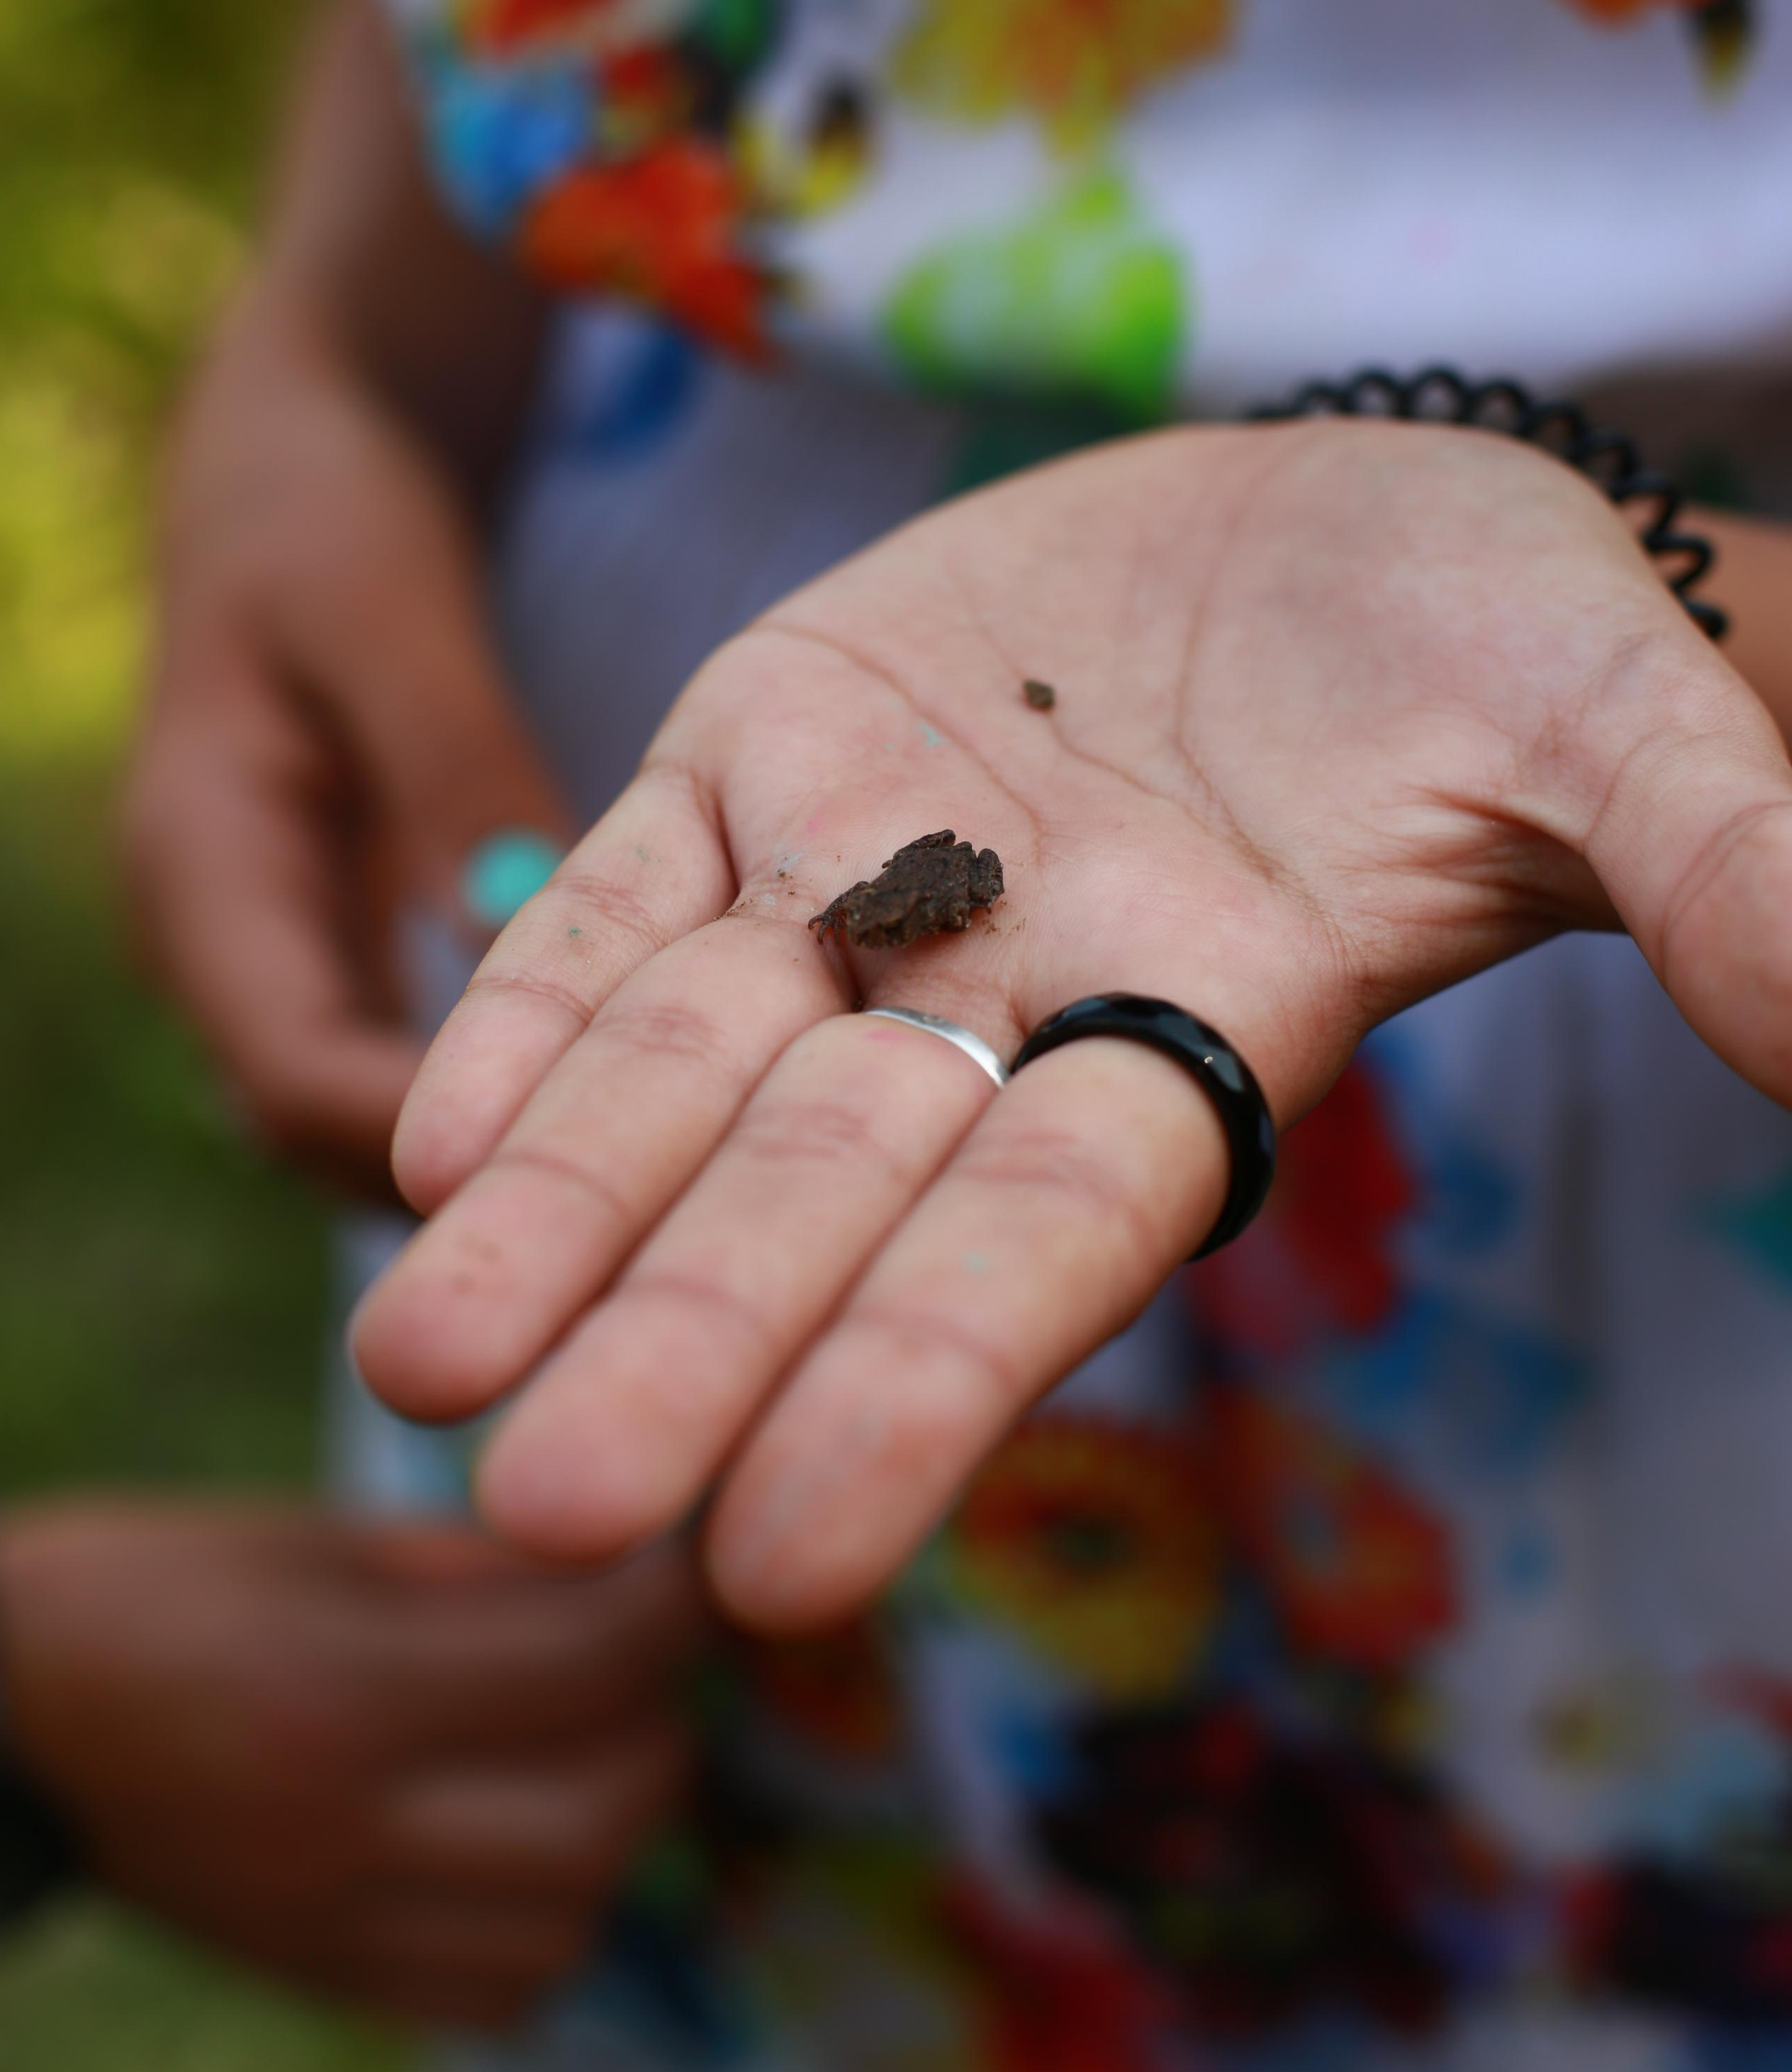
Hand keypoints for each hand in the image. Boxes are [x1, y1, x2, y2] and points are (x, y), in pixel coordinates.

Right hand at [0, 1498, 700, 2028]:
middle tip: (649, 1666)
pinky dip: (550, 1929)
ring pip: (569, 1924)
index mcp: (344, 1693)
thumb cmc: (165, 1586)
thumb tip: (640, 1574)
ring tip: (593, 1752)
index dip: (675, 1608)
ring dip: (618, 1836)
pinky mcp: (323, 1979)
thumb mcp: (319, 1534)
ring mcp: (335, 1925)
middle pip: (603, 1817)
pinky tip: (528, 1848)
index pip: (587, 1666)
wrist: (8, 1710)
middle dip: (661, 1728)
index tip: (696, 1567)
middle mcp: (348, 1832)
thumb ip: (484, 1570)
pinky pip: (500, 1997)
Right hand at [122, 301, 567, 1198]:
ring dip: (487, 1163)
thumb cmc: (330, 509)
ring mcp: (270, 952)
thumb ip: (453, 767)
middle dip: (470, 1190)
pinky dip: (496, 1097)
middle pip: (327, 1135)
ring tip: (659, 1193)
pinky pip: (403, 1062)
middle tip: (656, 1217)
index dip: (425, 1147)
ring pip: (365, 1119)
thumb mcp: (391, 614)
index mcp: (195, 872)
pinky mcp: (336, 939)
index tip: (588, 1170)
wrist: (294, 452)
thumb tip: (517, 936)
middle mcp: (214, 944)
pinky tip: (623, 1105)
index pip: (291, 1081)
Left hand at [350, 419, 1791, 1629]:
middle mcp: (1010, 994)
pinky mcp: (769, 750)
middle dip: (690, 1343)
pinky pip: (631, 899)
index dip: (921, 1388)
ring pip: (688, 1071)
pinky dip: (531, 1005)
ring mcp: (869, 874)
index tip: (780, 1565)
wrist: (1342, 506)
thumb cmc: (1507, 629)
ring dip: (555, 1212)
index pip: (1046, 1246)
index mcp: (1204, 1025)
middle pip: (828, 1196)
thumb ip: (1714, 875)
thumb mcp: (1617, 723)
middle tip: (528, 1517)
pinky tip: (418, 1131)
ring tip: (409, 1364)